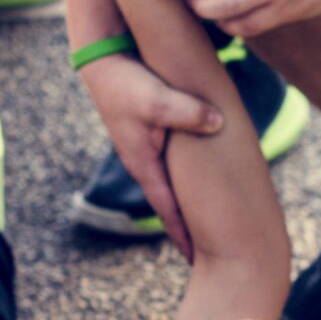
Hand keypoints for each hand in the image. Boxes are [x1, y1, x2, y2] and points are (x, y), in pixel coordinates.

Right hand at [80, 52, 222, 261]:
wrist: (101, 59)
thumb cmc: (127, 82)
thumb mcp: (159, 98)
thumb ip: (188, 112)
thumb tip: (219, 123)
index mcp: (144, 163)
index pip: (167, 209)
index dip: (182, 234)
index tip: (195, 259)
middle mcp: (143, 162)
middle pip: (168, 205)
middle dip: (185, 230)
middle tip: (206, 255)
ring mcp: (144, 149)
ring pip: (170, 186)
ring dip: (183, 207)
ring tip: (203, 226)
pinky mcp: (148, 134)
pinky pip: (171, 166)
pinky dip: (183, 181)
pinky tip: (197, 182)